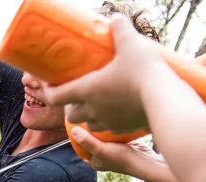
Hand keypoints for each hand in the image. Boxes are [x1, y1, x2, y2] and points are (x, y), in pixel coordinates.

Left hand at [42, 15, 163, 133]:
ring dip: (88, 114)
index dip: (49, 90)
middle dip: (71, 104)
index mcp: (86, 90)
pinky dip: (107, 121)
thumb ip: (120, 31)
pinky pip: (108, 128)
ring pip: (88, 122)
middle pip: (70, 113)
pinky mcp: (122, 128)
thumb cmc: (144, 71)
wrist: (165, 99)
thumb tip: (116, 18)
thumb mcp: (131, 45)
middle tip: (79, 93)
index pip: (55, 96)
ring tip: (97, 103)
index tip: (50, 83)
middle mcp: (92, 109)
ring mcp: (107, 121)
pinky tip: (115, 111)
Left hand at [70, 126, 159, 173]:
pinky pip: (114, 135)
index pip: (81, 147)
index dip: (78, 137)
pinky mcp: (123, 145)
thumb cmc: (122, 158)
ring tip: (98, 116)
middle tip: (88, 117)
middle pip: (92, 141)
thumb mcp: (101, 149)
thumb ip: (87, 141)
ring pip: (103, 137)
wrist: (146, 161)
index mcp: (94, 161)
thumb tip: (73, 131)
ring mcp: (113, 151)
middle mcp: (102, 157)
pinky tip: (112, 118)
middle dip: (90, 131)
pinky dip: (112, 128)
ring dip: (102, 129)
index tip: (76, 124)